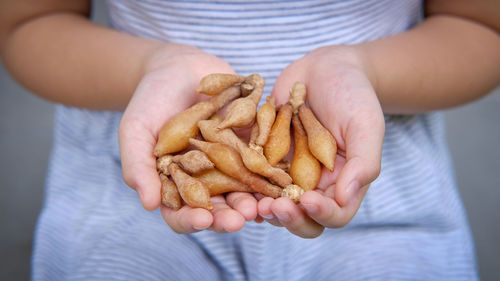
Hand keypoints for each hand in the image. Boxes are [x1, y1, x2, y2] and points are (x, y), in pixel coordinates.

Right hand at [119, 44, 257, 232]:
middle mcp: (205, 180)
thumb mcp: (136, 131)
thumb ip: (138, 166)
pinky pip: (263, 161)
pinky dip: (271, 171)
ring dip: (253, 200)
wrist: (180, 68)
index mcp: (175, 184)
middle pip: (217, 207)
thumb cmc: (151, 100)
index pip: (180, 212)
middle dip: (228, 215)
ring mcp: (229, 163)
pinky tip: (279, 178)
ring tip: (260, 204)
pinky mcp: (250, 145)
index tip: (201, 219)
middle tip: (240, 219)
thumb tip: (149, 204)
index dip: (190, 220)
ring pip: (243, 190)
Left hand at [258, 46, 384, 237]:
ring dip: (263, 207)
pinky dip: (243, 182)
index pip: (335, 214)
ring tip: (255, 202)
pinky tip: (233, 179)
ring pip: (272, 203)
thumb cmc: (353, 95)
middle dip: (288, 217)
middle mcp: (312, 184)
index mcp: (341, 183)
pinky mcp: (263, 157)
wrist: (325, 69)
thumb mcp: (365, 125)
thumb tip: (345, 198)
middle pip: (301, 218)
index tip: (309, 201)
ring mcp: (285, 172)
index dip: (322, 214)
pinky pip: (251, 175)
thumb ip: (363, 163)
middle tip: (275, 207)